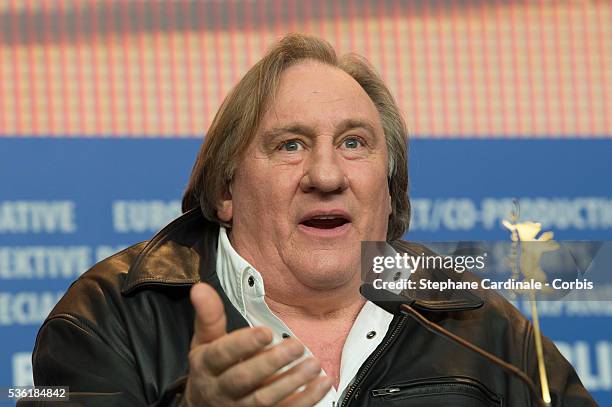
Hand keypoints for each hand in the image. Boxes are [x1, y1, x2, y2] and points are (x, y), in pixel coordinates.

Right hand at [183, 283, 331, 405]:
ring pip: (264, 400)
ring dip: (291, 383)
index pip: (221, 355)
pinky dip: (305, 400)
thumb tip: (201, 287)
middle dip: (271, 363)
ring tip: (313, 364)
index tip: (266, 332)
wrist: (205, 406)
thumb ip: (208, 315)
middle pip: (243, 379)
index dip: (244, 344)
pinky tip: (321, 384)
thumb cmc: (211, 367)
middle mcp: (221, 390)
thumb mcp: (204, 341)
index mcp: (206, 365)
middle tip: (296, 347)